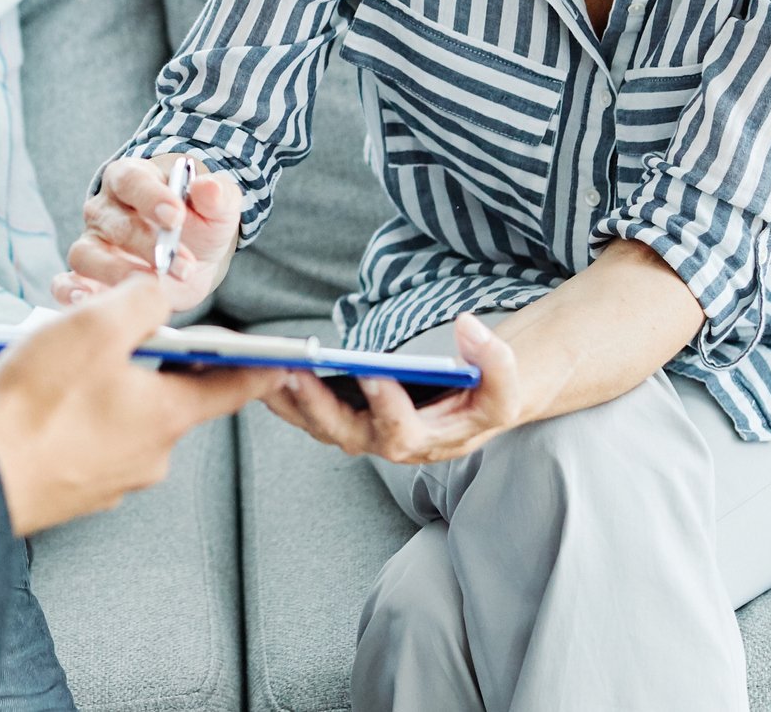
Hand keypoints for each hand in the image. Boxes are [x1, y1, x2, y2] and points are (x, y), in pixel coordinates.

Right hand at [0, 276, 285, 535]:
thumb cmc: (38, 403)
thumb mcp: (96, 326)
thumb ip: (142, 300)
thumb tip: (160, 296)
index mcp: (168, 415)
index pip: (233, 386)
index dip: (259, 366)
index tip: (286, 360)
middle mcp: (150, 455)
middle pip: (171, 396)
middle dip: (153, 361)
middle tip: (125, 330)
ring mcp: (113, 479)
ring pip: (126, 417)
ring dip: (109, 385)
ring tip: (66, 360)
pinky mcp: (75, 490)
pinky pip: (91, 440)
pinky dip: (79, 414)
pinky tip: (44, 398)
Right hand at [53, 153, 243, 311]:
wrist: (193, 256)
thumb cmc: (200, 222)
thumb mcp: (218, 207)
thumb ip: (217, 196)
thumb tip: (209, 188)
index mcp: (131, 177)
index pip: (132, 180)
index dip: (151, 197)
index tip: (176, 217)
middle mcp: (104, 209)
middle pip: (114, 223)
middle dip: (149, 246)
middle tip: (182, 265)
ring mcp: (92, 244)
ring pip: (86, 254)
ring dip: (117, 273)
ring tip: (149, 287)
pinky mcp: (87, 278)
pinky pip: (65, 283)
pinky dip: (70, 293)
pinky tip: (90, 302)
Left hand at [262, 315, 525, 464]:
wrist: (478, 400)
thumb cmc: (489, 394)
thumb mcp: (506, 384)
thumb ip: (497, 362)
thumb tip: (467, 326)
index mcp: (431, 440)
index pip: (402, 432)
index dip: (387, 406)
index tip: (374, 374)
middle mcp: (392, 444)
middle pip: (347, 435)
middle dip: (318, 407)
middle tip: (293, 373)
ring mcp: (367, 434)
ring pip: (321, 427)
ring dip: (291, 401)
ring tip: (264, 369)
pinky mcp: (349, 419)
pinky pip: (312, 413)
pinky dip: (287, 395)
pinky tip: (263, 369)